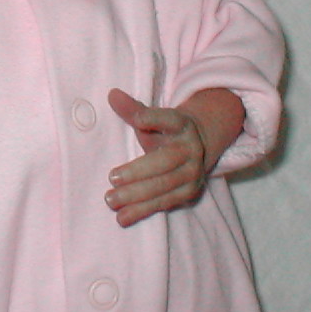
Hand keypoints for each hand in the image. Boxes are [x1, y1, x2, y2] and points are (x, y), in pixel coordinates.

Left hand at [104, 87, 242, 227]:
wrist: (200, 146)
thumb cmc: (166, 131)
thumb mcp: (152, 117)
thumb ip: (132, 109)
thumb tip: (112, 94)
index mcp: (181, 124)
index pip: (168, 120)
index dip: (153, 118)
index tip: (136, 119)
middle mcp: (190, 149)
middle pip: (165, 161)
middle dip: (138, 172)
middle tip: (112, 177)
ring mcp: (192, 174)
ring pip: (163, 187)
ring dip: (136, 196)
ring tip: (110, 199)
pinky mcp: (188, 194)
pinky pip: (163, 203)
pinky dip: (142, 211)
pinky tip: (122, 217)